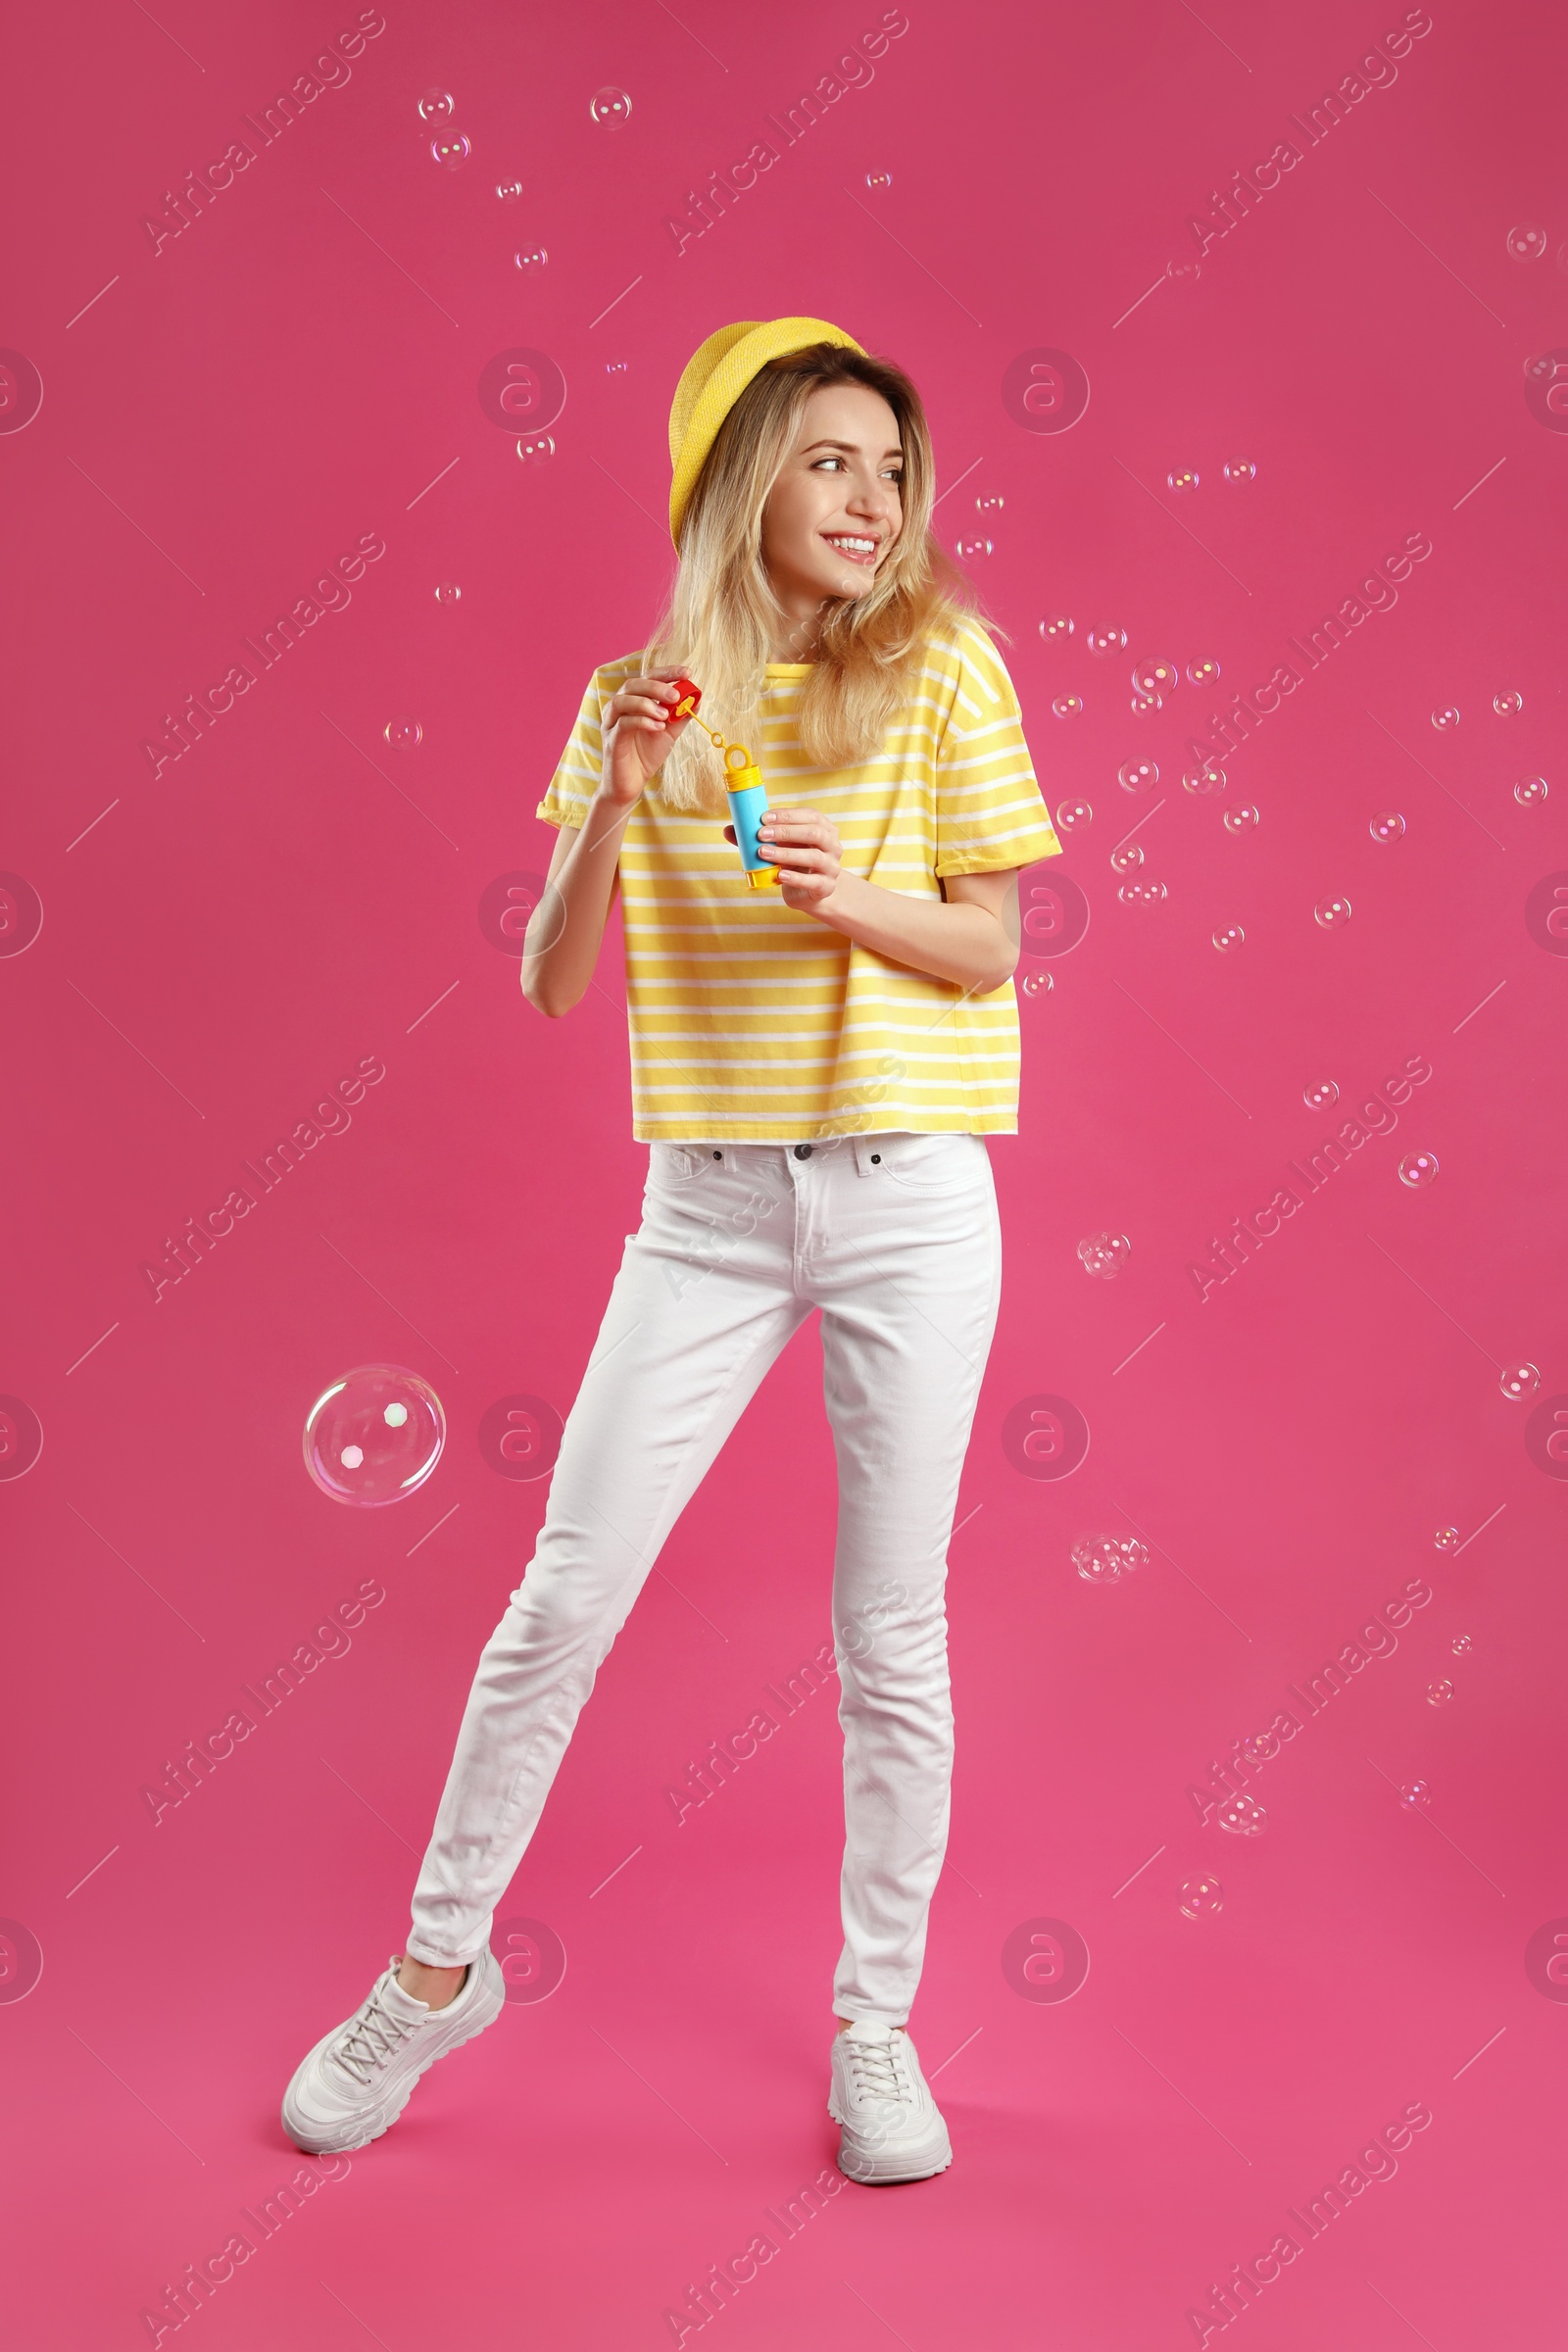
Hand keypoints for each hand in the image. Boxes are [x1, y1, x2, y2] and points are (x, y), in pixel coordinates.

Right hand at [601, 671, 693, 807]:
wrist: (630, 785)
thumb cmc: (645, 756)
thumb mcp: (668, 733)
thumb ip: (679, 716)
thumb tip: (697, 699)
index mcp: (632, 701)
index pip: (647, 678)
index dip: (667, 672)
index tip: (687, 672)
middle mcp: (618, 708)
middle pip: (632, 685)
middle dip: (656, 687)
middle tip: (676, 695)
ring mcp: (611, 723)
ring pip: (622, 701)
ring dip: (646, 704)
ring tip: (665, 715)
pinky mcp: (611, 741)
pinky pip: (623, 724)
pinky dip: (642, 722)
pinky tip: (658, 727)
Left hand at [725, 804, 842, 910]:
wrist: (809, 893)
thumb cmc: (794, 863)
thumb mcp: (779, 847)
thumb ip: (758, 839)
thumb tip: (728, 830)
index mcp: (824, 828)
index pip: (810, 815)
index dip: (788, 815)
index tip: (764, 818)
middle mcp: (833, 845)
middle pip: (815, 833)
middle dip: (786, 832)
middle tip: (761, 834)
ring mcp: (832, 867)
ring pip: (814, 857)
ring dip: (787, 854)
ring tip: (764, 853)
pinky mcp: (826, 887)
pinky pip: (813, 881)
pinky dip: (795, 877)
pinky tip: (779, 875)